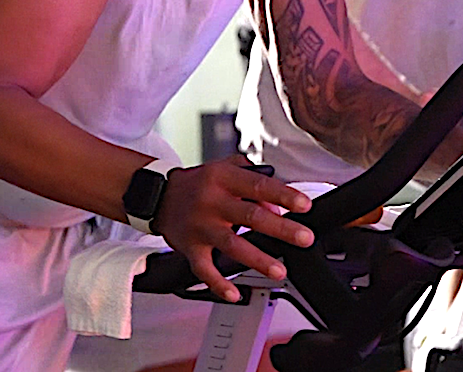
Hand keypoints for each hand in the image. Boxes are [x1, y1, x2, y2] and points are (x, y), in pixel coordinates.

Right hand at [152, 154, 314, 302]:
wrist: (158, 196)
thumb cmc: (199, 183)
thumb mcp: (226, 169)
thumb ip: (254, 179)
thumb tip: (276, 207)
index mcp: (223, 178)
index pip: (259, 185)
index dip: (283, 195)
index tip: (304, 205)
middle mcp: (212, 201)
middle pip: (250, 216)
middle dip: (281, 229)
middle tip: (304, 238)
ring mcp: (200, 226)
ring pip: (231, 245)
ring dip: (257, 260)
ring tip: (279, 270)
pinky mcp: (189, 247)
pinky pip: (204, 269)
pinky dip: (218, 283)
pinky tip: (234, 293)